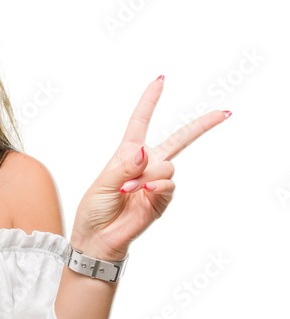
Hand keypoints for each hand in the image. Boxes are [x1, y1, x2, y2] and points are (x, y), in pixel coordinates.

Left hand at [71, 76, 231, 260]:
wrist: (98, 238)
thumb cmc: (95, 209)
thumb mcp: (103, 184)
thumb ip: (124, 166)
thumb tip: (144, 152)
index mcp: (127, 154)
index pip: (141, 122)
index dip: (150, 102)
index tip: (161, 81)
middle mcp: (146, 165)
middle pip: (179, 139)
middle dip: (201, 126)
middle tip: (223, 113)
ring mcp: (156, 182)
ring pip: (167, 166)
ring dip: (147, 176)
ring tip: (128, 189)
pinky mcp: (161, 199)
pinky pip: (169, 185)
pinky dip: (157, 186)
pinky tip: (145, 192)